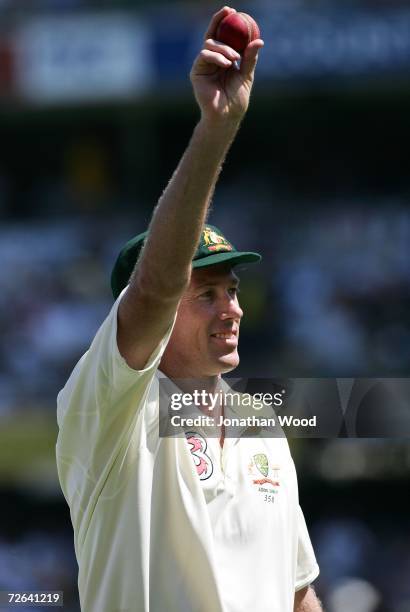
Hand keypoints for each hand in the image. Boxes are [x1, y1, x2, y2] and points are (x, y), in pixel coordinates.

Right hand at [190, 6, 263, 124]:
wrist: (226, 116)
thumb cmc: (236, 100)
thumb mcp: (246, 76)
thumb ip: (249, 58)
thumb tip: (259, 40)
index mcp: (223, 59)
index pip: (223, 36)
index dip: (225, 22)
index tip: (233, 10)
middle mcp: (212, 60)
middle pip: (212, 34)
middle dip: (219, 22)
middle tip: (229, 13)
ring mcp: (203, 65)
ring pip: (209, 44)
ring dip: (224, 48)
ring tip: (235, 59)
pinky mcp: (196, 72)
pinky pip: (204, 55)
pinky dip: (217, 56)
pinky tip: (227, 64)